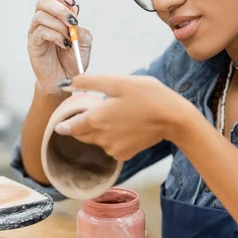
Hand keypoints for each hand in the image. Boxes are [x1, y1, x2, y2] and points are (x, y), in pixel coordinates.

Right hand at [28, 0, 91, 94]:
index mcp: (55, 15)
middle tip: (72, 21)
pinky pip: (40, 32)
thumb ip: (79, 27)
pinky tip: (64, 44)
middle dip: (60, 8)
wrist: (67, 78)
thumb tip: (73, 14)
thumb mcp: (84, 40)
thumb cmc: (73, 58)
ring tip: (69, 37)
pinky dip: (55, 35)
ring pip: (41, 16)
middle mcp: (43, 21)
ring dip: (59, 24)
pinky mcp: (33, 44)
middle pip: (43, 1)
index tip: (74, 5)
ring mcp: (36, 32)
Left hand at [54, 74, 197, 160]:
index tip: (64, 117)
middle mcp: (99, 138)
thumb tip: (65, 84)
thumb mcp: (118, 82)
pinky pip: (109, 146)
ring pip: (95, 140)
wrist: (173, 118)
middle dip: (81, 124)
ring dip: (97, 130)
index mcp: (94, 119)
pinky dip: (112, 137)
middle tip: (94, 110)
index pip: (67, 126)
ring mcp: (112, 149)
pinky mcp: (124, 154)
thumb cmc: (147, 95)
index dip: (64, 121)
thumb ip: (89, 82)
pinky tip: (125, 126)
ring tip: (114, 115)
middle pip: (79, 134)